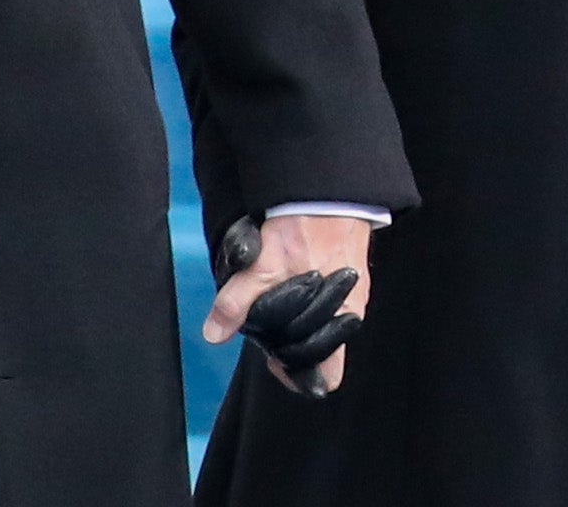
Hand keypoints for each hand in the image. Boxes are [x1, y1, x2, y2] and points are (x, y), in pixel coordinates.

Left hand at [202, 214, 372, 396]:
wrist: (327, 191)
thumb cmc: (302, 232)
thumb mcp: (261, 269)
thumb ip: (237, 303)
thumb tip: (214, 334)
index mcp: (336, 321)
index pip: (327, 375)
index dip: (300, 376)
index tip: (276, 361)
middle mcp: (350, 313)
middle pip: (322, 353)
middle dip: (294, 347)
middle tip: (270, 329)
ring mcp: (353, 292)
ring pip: (326, 326)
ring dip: (302, 323)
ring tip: (280, 303)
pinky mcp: (351, 271)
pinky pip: (331, 299)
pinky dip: (311, 299)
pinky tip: (294, 281)